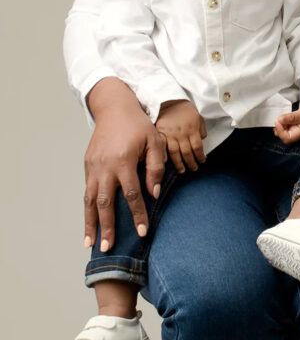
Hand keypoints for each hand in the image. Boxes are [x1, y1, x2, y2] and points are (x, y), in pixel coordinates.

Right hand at [84, 77, 166, 252]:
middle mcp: (105, 166)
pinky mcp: (87, 165)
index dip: (138, 214)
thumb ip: (155, 166)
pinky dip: (86, 208)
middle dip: (107, 227)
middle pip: (105, 202)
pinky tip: (88, 222)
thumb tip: (153, 194)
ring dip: (90, 222)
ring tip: (90, 242)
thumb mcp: (154, 140)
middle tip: (107, 248)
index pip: (132, 194)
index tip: (142, 231)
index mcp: (124, 160)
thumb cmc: (138, 124)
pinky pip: (87, 191)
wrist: (114, 107)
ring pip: (90, 200)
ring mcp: (94, 166)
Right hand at [156, 100, 206, 172]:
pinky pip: (162, 146)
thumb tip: (203, 139)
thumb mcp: (198, 116)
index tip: (202, 161)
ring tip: (181, 170)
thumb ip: (201, 129)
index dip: (200, 156)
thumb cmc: (185, 108)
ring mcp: (170, 134)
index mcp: (192, 129)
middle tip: (193, 169)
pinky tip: (165, 162)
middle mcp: (182, 134)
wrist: (170, 99)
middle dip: (191, 163)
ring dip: (179, 163)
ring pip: (175, 153)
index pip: (198, 147)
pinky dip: (163, 155)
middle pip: (187, 152)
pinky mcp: (160, 133)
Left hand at [273, 104, 299, 143]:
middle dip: (279, 128)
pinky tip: (286, 116)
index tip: (278, 121)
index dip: (280, 131)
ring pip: (286, 130)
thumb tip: (279, 120)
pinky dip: (285, 121)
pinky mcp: (298, 124)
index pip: (286, 138)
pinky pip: (289, 125)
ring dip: (282, 124)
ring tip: (282, 116)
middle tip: (279, 118)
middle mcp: (298, 134)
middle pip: (284, 135)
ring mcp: (298, 129)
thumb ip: (291, 118)